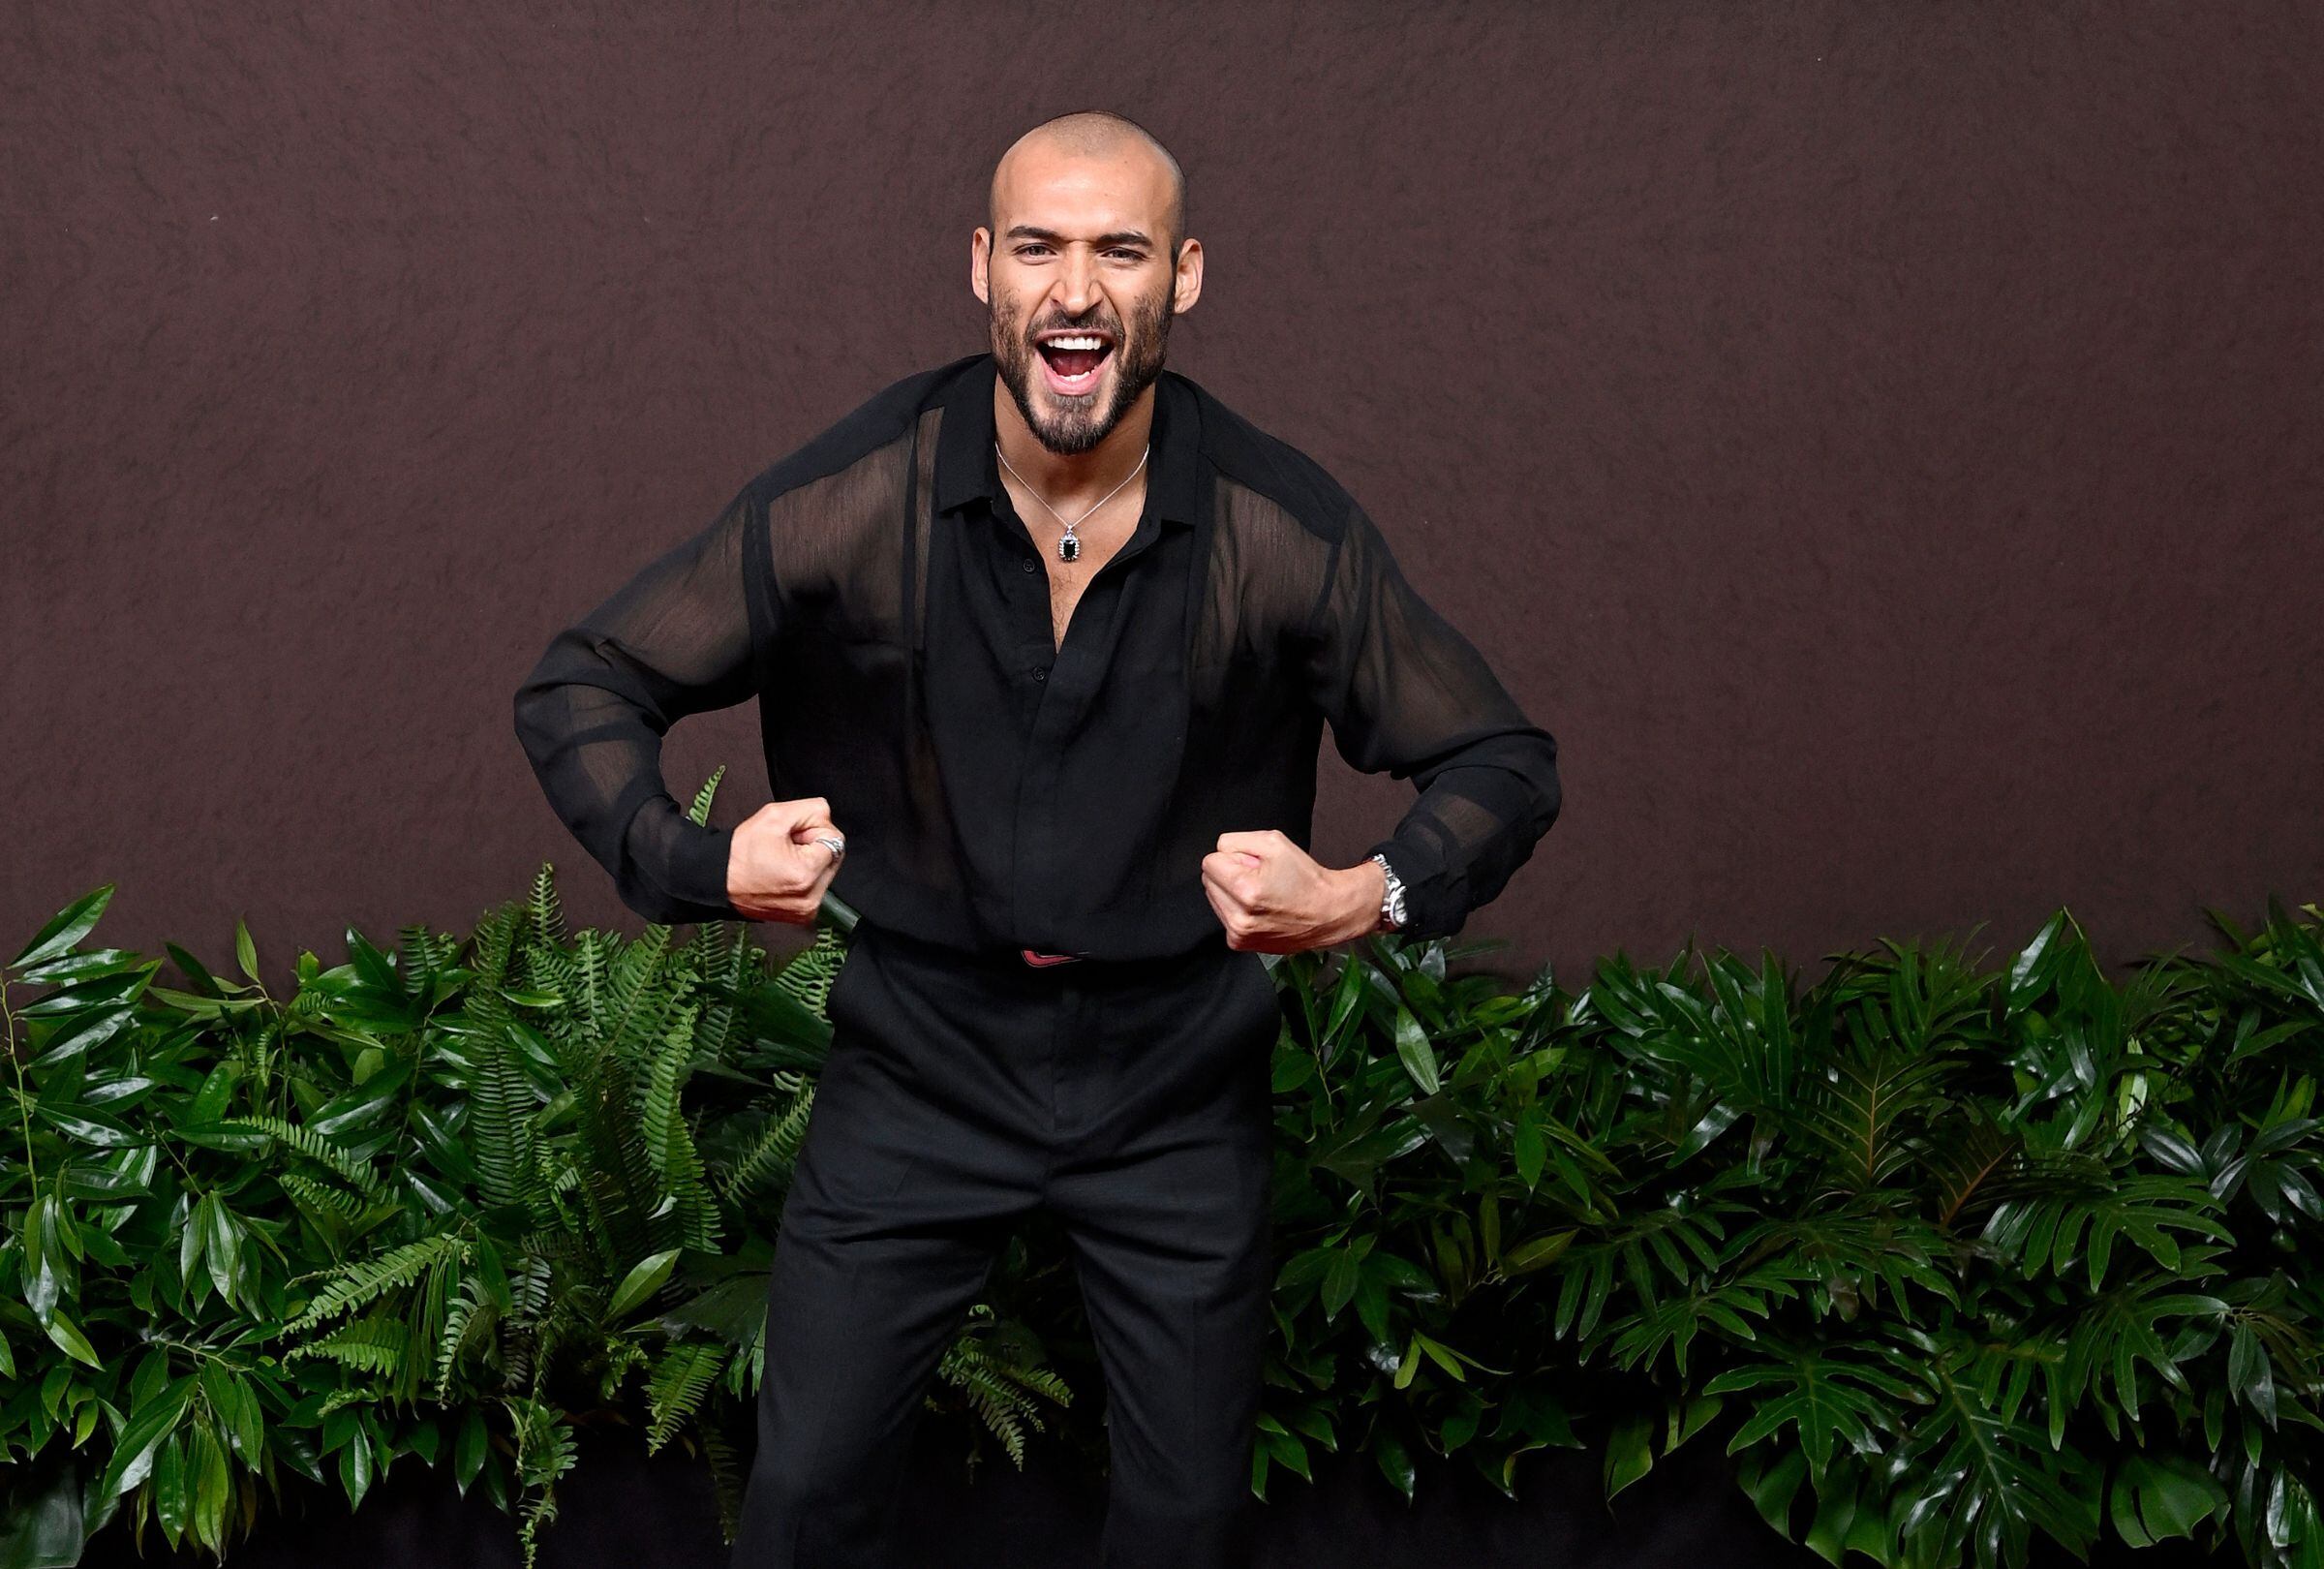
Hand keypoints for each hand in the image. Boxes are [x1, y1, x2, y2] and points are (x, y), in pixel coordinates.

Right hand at [726, 796, 847, 924]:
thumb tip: (827, 816)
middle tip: (786, 847)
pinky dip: (806, 877)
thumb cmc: (741, 851)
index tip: (791, 836)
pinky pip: (817, 887)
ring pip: (826, 871)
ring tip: (783, 861)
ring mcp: (807, 910)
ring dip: (810, 861)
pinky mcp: (803, 915)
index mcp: (806, 874)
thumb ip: (811, 809)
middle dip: (814, 846)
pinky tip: (784, 874)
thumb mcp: (775, 815)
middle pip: (834, 857)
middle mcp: (811, 897)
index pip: (835, 839)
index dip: (813, 830)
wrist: (718, 880)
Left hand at [1200, 829, 1384, 952]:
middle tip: (1260, 878)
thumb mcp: (1274, 842)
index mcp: (1245, 889)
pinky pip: (1224, 915)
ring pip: (1214, 898)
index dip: (1233, 857)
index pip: (1210, 862)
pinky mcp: (1240, 943)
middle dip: (1230, 874)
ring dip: (1232, 892)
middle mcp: (1238, 916)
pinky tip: (1260, 909)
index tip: (1253, 864)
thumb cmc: (1306, 878)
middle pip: (1209, 880)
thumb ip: (1237, 841)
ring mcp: (1238, 934)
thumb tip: (1219, 852)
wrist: (1328, 914)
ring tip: (1262, 894)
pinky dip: (1237, 909)